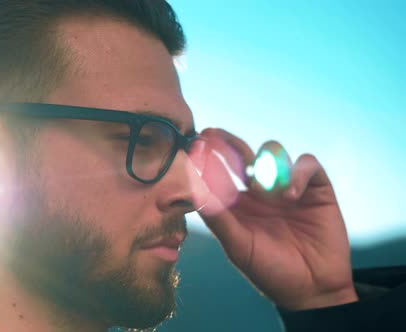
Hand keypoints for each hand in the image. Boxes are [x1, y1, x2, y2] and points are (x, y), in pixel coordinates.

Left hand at [189, 128, 357, 309]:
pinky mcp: (315, 188)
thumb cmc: (269, 271)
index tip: (196, 143)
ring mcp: (287, 186)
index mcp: (238, 202)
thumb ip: (218, 218)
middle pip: (243, 154)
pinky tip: (289, 195)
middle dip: (227, 142)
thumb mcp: (237, 245)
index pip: (221, 171)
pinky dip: (297, 173)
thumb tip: (195, 190)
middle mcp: (260, 190)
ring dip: (265, 162)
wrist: (312, 290)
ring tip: (263, 190)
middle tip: (211, 135)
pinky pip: (307, 164)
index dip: (209, 156)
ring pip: (274, 152)